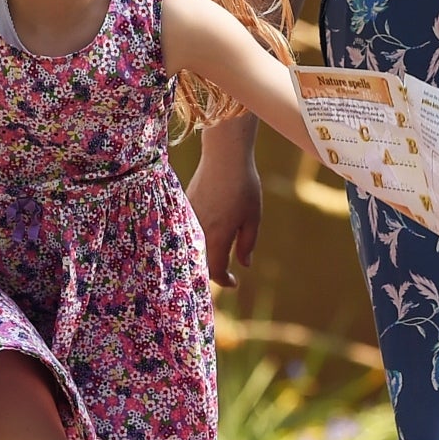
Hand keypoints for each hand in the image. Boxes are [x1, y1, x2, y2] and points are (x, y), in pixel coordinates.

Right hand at [189, 127, 265, 286]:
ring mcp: (189, 220)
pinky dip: (196, 241)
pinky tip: (207, 239)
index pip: (216, 271)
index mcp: (217, 237)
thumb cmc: (243, 186)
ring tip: (217, 258)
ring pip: (192, 249)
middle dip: (213, 272)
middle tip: (226, 274)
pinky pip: (188, 233)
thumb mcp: (253, 217)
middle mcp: (199, 232)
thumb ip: (247, 244)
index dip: (225, 280)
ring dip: (203, 257)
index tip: (234, 283)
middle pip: (200, 264)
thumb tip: (245, 265)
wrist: (224, 157)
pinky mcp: (185, 208)